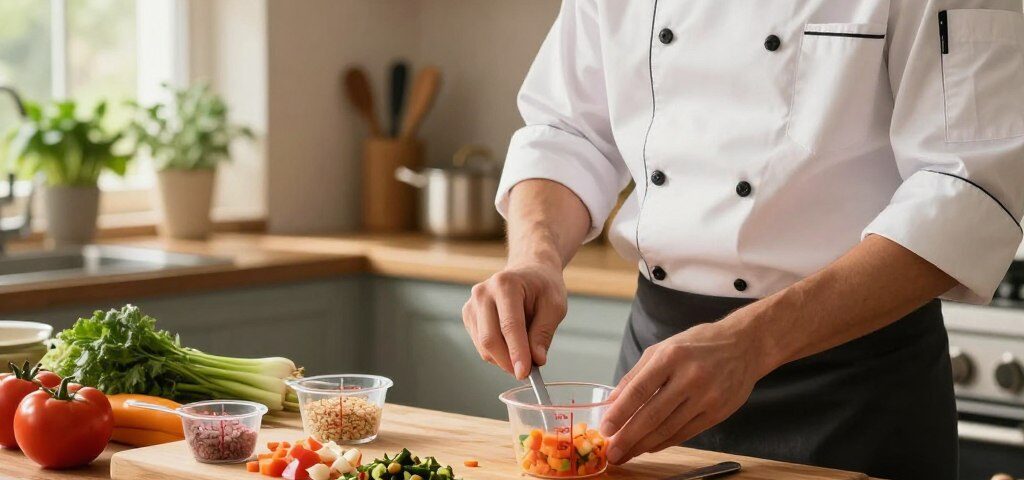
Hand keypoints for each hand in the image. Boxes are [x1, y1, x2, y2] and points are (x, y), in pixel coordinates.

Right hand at [462, 261, 567, 379]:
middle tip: (527, 372)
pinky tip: (511, 344)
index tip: (525, 373)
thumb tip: (536, 360)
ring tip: (524, 351)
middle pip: (490, 339)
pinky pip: (480, 346)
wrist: (529, 271)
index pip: (509, 325)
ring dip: (504, 359)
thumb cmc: (543, 287)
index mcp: (505, 284)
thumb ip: (544, 333)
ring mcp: (472, 304)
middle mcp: (483, 293)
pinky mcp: (469, 316)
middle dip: (508, 361)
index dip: (517, 352)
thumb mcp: (554, 306)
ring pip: (483, 347)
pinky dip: (497, 354)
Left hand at [599, 317, 771, 464]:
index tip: (605, 428)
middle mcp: (690, 377)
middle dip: (628, 437)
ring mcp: (706, 397)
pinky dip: (664, 443)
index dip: (620, 412)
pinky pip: (685, 433)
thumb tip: (611, 402)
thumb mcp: (663, 348)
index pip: (639, 389)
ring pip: (668, 428)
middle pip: (653, 414)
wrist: (744, 345)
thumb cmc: (698, 345)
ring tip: (626, 454)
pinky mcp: (718, 412)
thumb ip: (636, 375)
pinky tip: (649, 447)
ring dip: (643, 445)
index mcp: (671, 356)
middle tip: (612, 452)